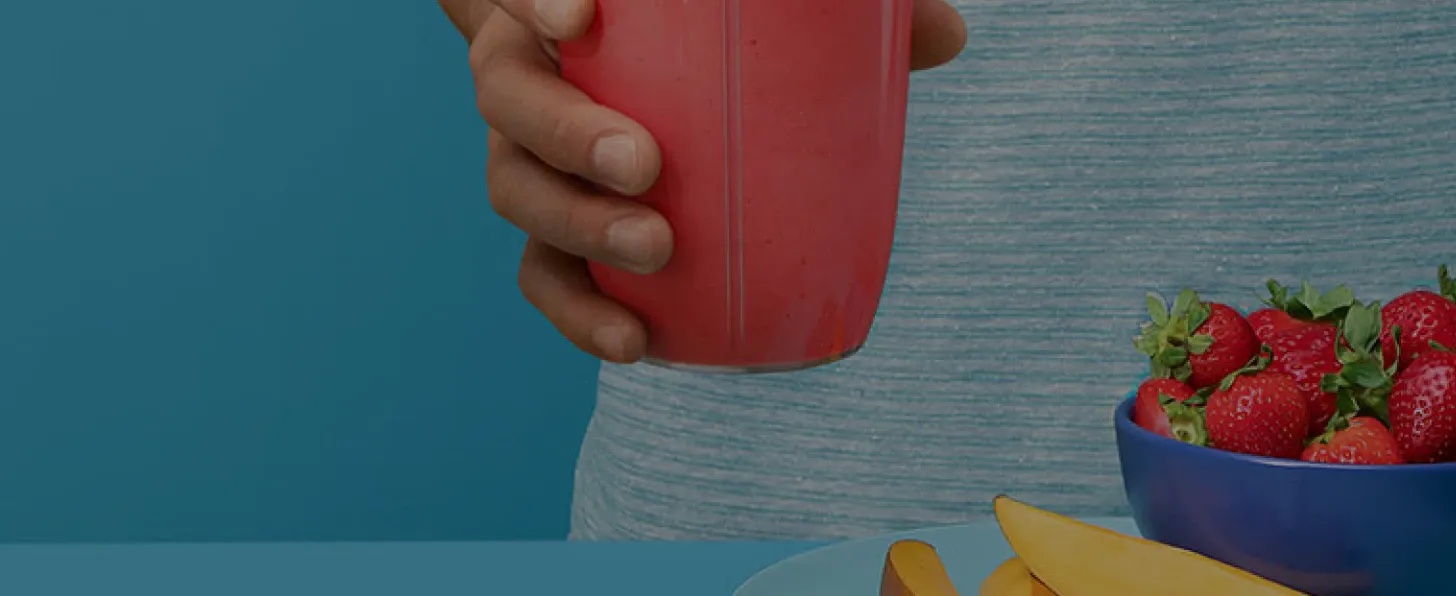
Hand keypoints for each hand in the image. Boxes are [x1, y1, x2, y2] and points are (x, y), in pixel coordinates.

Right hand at [463, 0, 969, 362]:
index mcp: (557, 6)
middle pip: (510, 99)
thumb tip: (945, 38)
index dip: (538, 0)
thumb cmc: (698, 33)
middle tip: (647, 166)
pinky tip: (636, 342)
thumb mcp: (756, 13)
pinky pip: (543, 277)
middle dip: (569, 135)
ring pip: (517, 191)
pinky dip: (580, 314)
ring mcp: (526, 157)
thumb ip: (841, 6)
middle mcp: (524, 75)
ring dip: (579, 227)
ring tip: (657, 250)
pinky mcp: (546, 233)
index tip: (587, 14)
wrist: (627, 85)